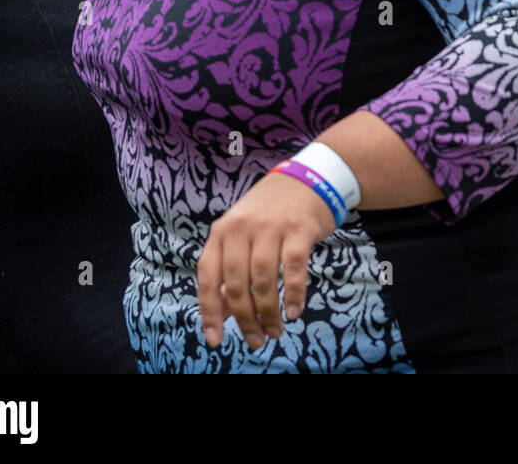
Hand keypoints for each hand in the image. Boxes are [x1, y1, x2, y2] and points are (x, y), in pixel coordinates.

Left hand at [196, 170, 335, 350]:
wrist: (309, 178)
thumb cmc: (272, 212)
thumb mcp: (243, 233)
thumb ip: (230, 268)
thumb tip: (225, 312)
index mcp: (222, 231)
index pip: (208, 277)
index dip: (210, 312)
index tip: (215, 339)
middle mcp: (242, 228)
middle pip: (237, 284)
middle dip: (246, 320)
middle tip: (257, 341)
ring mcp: (271, 227)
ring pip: (263, 280)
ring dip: (269, 312)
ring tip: (276, 330)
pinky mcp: (299, 228)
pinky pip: (293, 268)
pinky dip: (293, 294)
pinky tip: (294, 311)